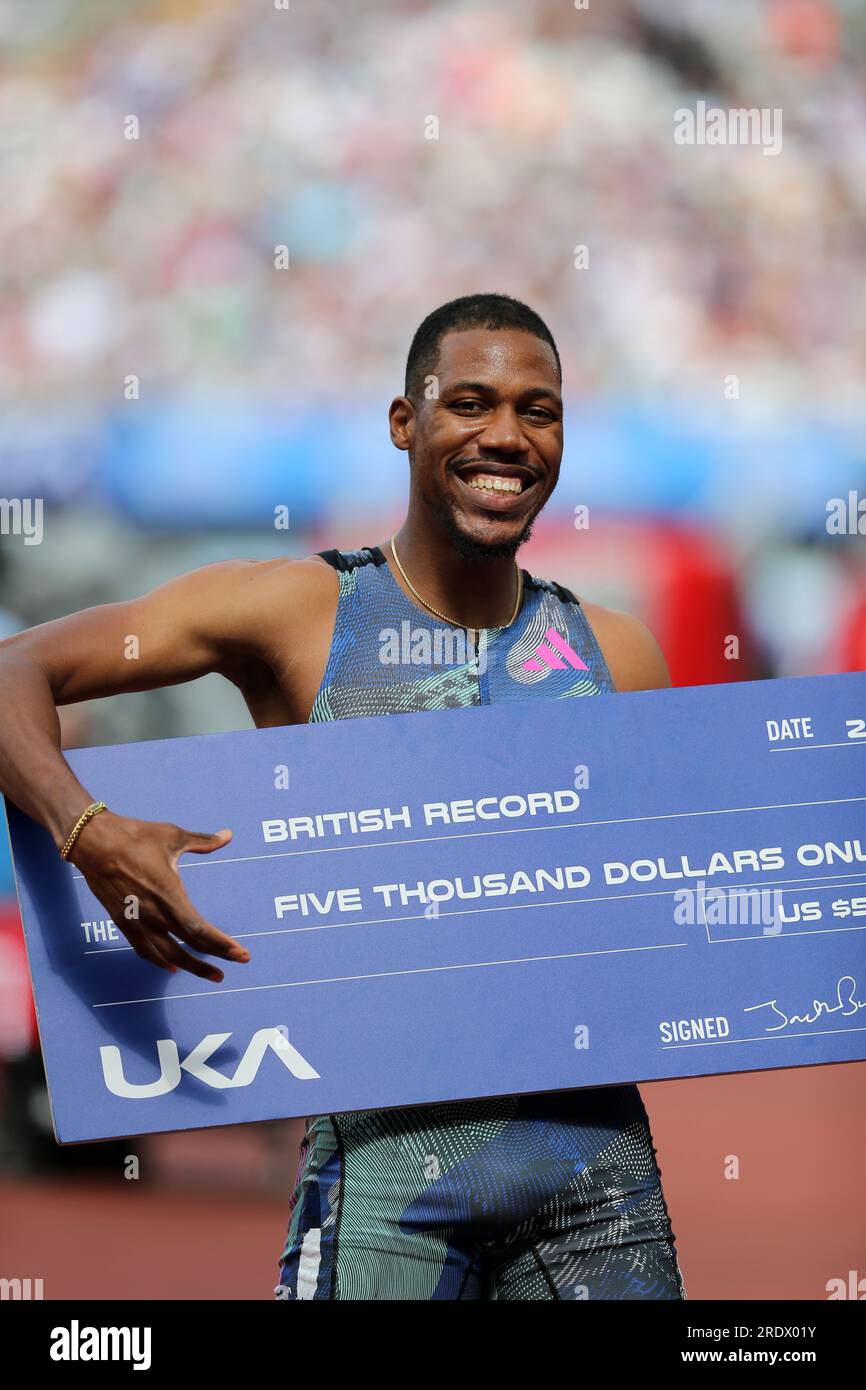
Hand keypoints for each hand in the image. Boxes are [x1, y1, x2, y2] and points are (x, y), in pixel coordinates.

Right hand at [69, 810, 249, 980]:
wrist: (93, 842)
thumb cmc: (135, 836)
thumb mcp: (174, 836)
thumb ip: (203, 841)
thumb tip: (228, 835)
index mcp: (169, 895)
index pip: (200, 930)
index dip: (222, 945)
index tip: (240, 953)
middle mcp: (154, 914)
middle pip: (189, 947)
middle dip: (215, 958)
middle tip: (237, 963)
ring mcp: (136, 921)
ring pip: (167, 955)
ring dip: (191, 966)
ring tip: (211, 974)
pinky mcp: (122, 921)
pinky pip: (144, 949)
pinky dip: (159, 962)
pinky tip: (171, 967)